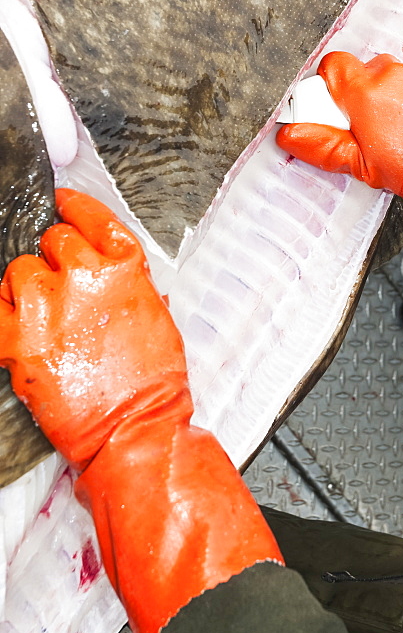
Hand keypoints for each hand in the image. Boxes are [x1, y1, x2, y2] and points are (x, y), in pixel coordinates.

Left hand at [0, 188, 189, 470]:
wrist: (135, 427)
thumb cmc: (152, 380)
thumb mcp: (156, 312)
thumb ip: (127, 279)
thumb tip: (103, 263)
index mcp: (124, 267)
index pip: (89, 216)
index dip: (71, 207)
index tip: (61, 205)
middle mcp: (85, 277)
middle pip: (52, 240)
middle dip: (55, 260)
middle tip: (62, 289)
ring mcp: (47, 307)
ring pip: (18, 270)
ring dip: (26, 288)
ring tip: (42, 316)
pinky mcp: (17, 339)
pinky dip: (1, 311)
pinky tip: (14, 321)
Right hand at [278, 52, 402, 295]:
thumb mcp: (363, 167)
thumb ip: (322, 147)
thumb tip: (290, 136)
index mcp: (365, 90)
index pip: (331, 67)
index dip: (331, 88)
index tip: (336, 112)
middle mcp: (394, 71)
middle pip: (366, 72)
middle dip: (367, 96)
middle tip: (374, 131)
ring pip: (399, 75)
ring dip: (399, 96)